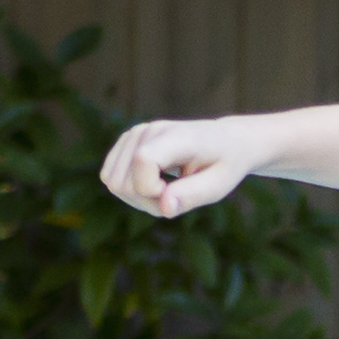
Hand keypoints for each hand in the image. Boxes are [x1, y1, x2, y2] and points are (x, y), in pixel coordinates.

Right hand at [100, 114, 264, 216]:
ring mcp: (134, 134)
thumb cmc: (225, 164)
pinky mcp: (126, 142)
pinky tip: (155, 185)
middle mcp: (150, 130)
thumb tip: (164, 208)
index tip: (174, 195)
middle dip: (147, 202)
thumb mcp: (218, 185)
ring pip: (112, 181)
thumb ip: (191, 195)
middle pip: (122, 180)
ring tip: (168, 191)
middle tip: (177, 197)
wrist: (228, 140)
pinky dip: (131, 190)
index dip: (151, 190)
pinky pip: (110, 177)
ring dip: (138, 198)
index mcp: (177, 136)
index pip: (143, 160)